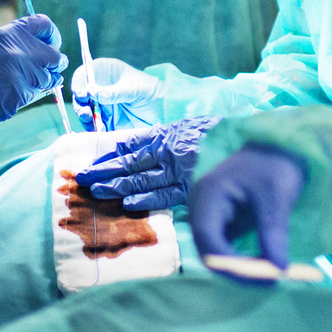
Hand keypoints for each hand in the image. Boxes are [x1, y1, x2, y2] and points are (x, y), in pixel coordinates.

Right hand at [0, 14, 64, 139]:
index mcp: (11, 33)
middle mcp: (19, 49)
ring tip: (25, 83)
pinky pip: (39, 93)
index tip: (51, 44)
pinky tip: (17, 93)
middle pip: (55, 54)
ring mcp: (21, 72)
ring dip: (44, 81)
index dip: (51, 36)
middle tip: (46, 69)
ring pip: (50, 76)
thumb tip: (46, 48)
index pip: (45, 25)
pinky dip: (32, 94)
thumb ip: (20, 43)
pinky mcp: (21, 93)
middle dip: (53, 63)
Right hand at [69, 56, 162, 130]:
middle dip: (80, 104)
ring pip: (84, 111)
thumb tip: (94, 94)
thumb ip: (115, 92)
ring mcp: (102, 105)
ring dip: (84, 117)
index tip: (81, 93)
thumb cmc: (152, 90)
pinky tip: (98, 130)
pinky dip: (93, 128)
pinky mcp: (106, 120)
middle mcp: (100, 88)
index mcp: (106, 72)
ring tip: (91, 122)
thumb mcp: (134, 89)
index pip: (84, 74)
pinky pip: (93, 125)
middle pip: (81, 94)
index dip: (79, 82)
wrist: (165, 109)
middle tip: (86, 112)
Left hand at [76, 116, 218, 210]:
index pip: (128, 146)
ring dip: (117, 186)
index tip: (89, 164)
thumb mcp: (184, 126)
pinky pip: (166, 195)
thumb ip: (158, 137)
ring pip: (142, 179)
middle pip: (129, 163)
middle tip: (82, 180)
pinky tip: (129, 205)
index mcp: (164, 134)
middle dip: (104, 171)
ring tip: (97, 192)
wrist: (248, 138)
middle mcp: (168, 150)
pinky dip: (147, 200)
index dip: (107, 156)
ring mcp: (179, 169)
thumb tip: (129, 149)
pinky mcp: (192, 186)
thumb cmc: (215, 133)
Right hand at [188, 144, 305, 277]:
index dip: (231, 264)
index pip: (208, 239)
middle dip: (236, 270)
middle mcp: (201, 207)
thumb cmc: (275, 163)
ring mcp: (209, 215)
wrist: (279, 145)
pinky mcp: (221, 222)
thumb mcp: (276, 198)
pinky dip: (243, 259)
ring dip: (240, 267)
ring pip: (216, 252)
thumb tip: (278, 271)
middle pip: (208, 249)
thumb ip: (274, 234)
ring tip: (269, 274)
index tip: (261, 278)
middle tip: (268, 282)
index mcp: (207, 194)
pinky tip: (264, 265)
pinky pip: (225, 247)